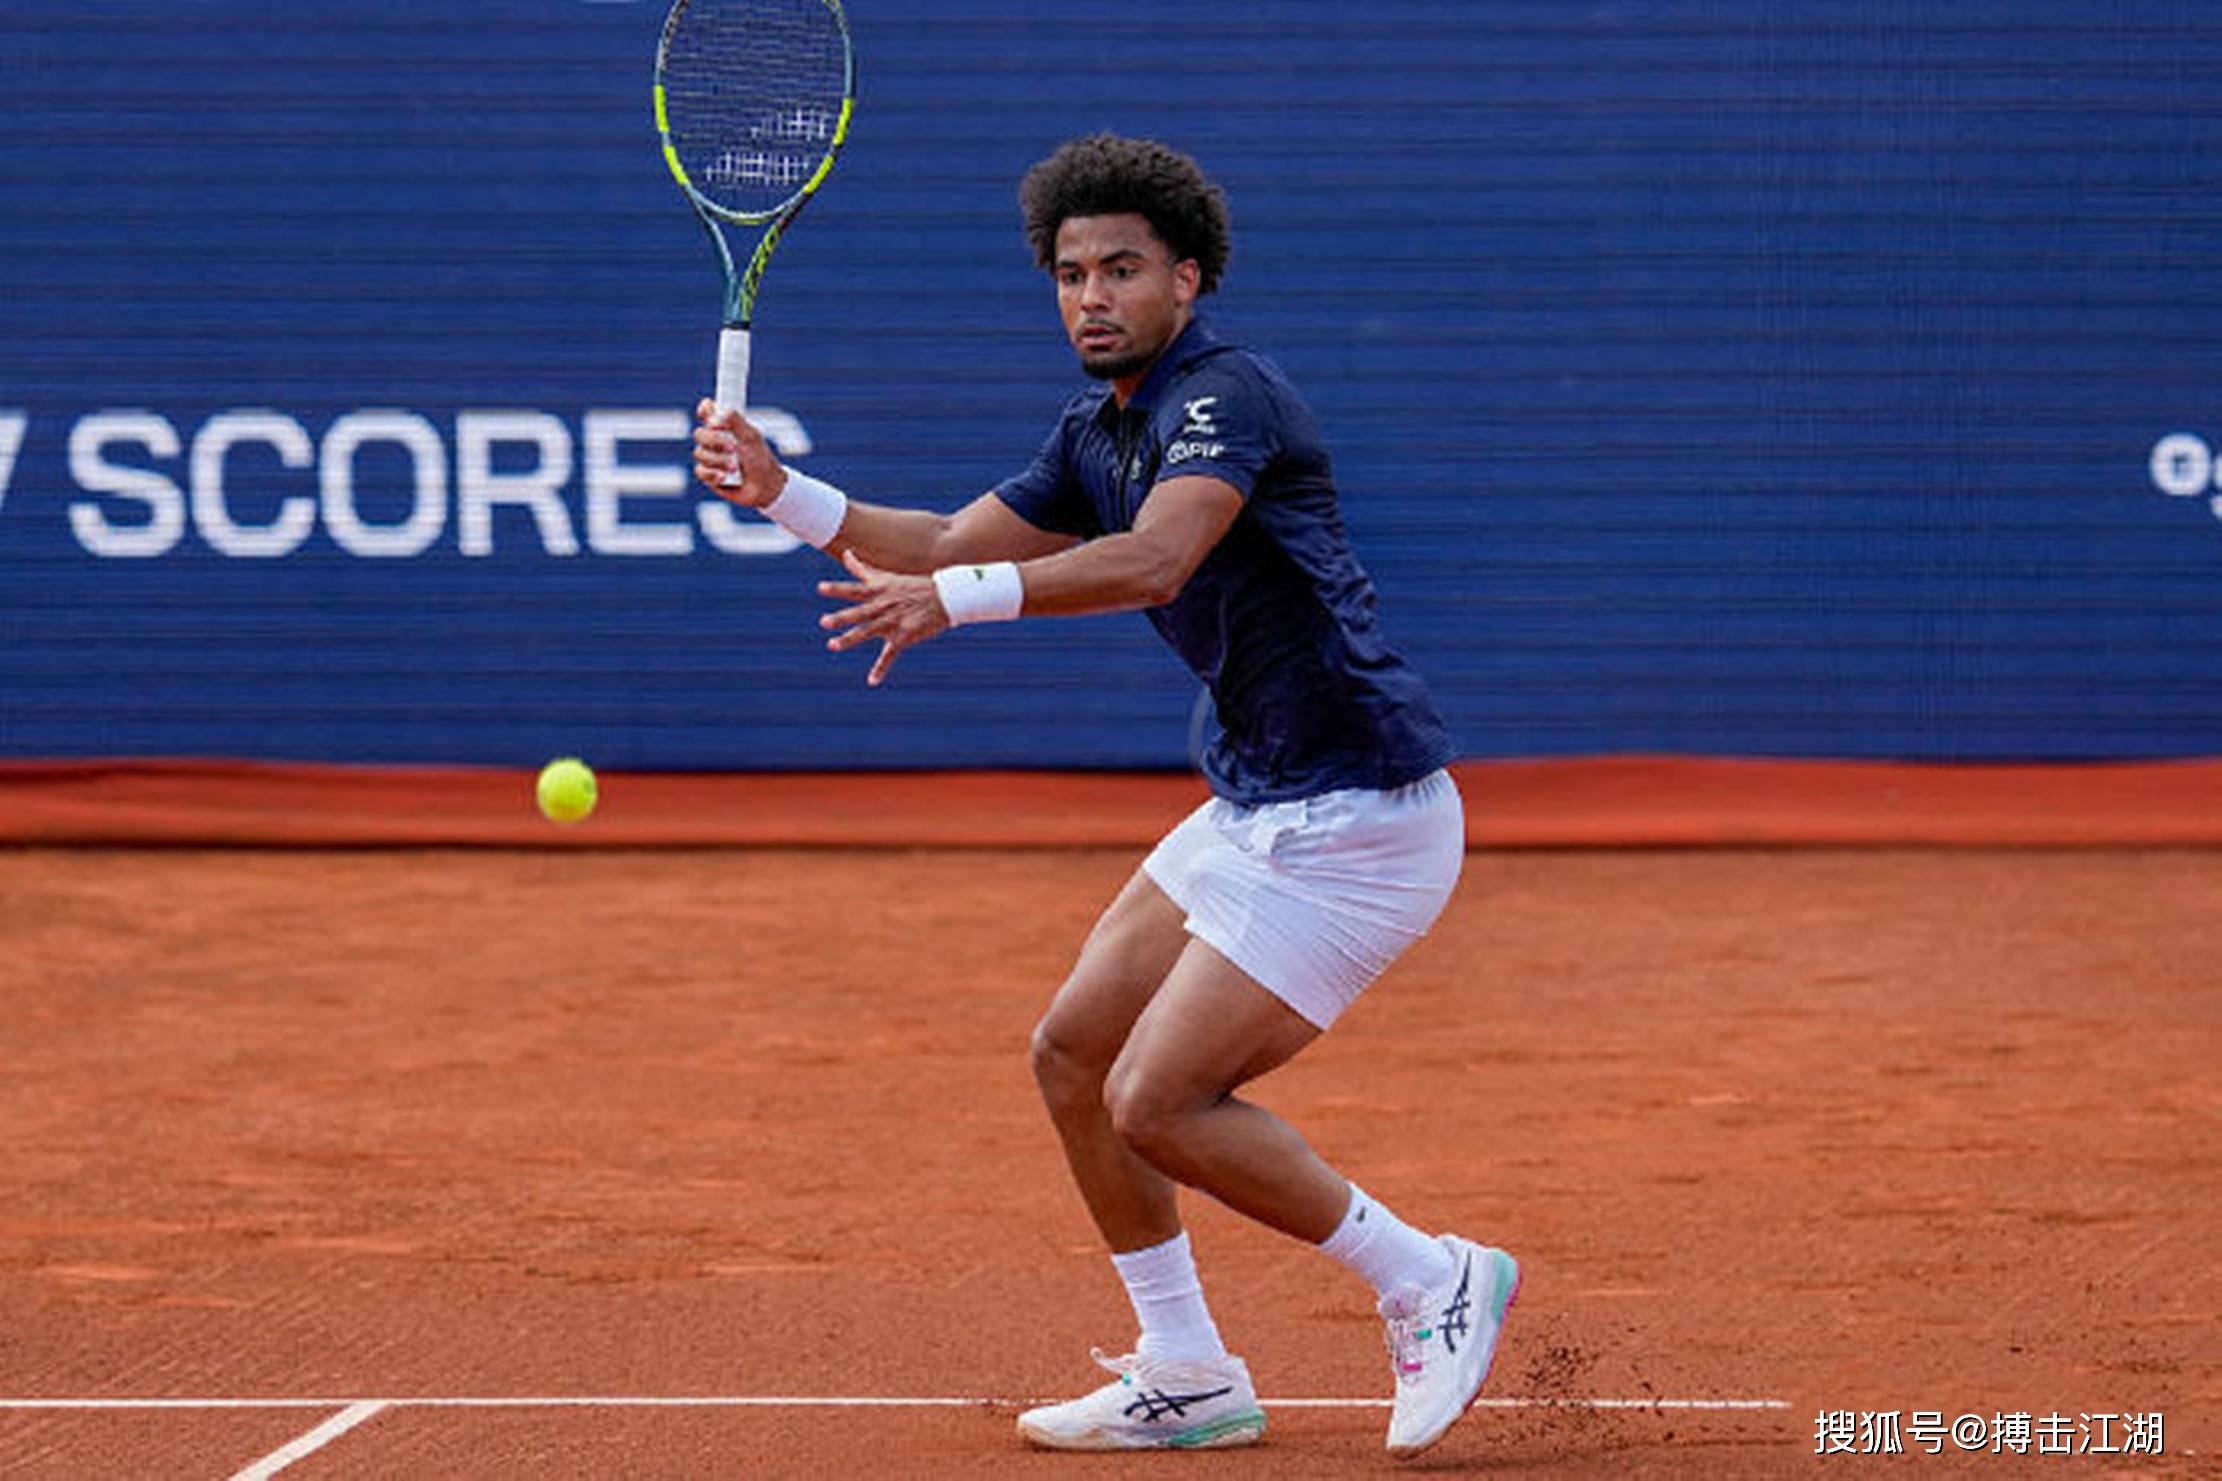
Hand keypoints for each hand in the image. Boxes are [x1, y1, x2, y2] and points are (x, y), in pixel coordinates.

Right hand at [692, 399, 785, 508]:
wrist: (765, 486)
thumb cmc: (760, 459)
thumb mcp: (751, 437)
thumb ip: (735, 420)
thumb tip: (714, 414)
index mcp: (725, 427)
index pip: (707, 412)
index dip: (705, 410)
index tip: (709, 414)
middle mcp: (715, 440)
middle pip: (699, 433)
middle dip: (714, 440)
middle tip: (732, 448)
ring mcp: (710, 458)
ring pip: (699, 453)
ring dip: (718, 460)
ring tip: (734, 468)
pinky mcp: (708, 475)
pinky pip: (700, 471)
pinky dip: (712, 474)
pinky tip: (724, 477)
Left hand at [818, 549, 949, 686]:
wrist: (944, 598)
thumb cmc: (911, 586)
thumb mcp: (885, 576)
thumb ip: (861, 568)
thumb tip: (845, 554)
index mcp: (878, 591)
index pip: (854, 589)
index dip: (838, 589)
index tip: (820, 588)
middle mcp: (883, 606)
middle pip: (859, 612)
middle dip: (842, 617)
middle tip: (824, 622)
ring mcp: (893, 622)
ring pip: (868, 631)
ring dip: (850, 639)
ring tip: (832, 645)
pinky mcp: (904, 637)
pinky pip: (890, 654)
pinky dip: (880, 668)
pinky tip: (872, 681)